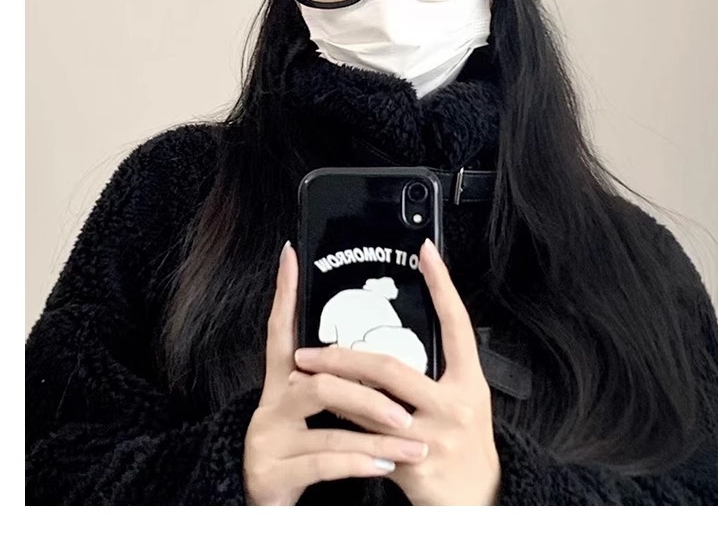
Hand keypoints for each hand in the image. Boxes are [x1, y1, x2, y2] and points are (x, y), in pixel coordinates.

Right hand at [242, 241, 430, 505]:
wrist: (262, 503)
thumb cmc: (300, 454)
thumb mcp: (314, 417)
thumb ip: (339, 387)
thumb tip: (380, 359)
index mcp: (283, 385)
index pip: (282, 330)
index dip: (285, 293)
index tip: (292, 256)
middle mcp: (271, 404)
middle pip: (321, 381)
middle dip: (368, 391)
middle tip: (406, 408)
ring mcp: (269, 436)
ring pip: (327, 423)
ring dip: (375, 432)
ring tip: (413, 441)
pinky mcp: (272, 471)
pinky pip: (323, 461)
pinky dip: (359, 462)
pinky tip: (386, 466)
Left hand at [294, 239, 500, 505]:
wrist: (479, 502)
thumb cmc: (465, 442)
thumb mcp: (464, 399)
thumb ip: (436, 370)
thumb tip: (394, 333)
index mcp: (470, 380)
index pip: (456, 323)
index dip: (442, 285)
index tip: (423, 251)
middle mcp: (456, 405)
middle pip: (390, 367)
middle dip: (343, 356)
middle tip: (309, 349)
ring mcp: (435, 438)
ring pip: (369, 405)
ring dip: (331, 388)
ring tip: (301, 374)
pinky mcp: (414, 468)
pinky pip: (366, 439)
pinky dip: (342, 422)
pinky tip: (322, 412)